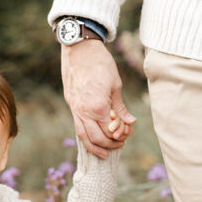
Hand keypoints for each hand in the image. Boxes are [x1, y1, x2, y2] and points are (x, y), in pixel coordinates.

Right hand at [61, 40, 135, 157]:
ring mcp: (74, 108)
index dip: (120, 136)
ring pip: (82, 135)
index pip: (110, 131)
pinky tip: (92, 137)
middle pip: (95, 138)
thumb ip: (120, 107)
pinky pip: (77, 125)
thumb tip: (130, 122)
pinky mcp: (71, 103)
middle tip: (119, 145)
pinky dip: (85, 135)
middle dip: (109, 145)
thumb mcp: (116, 84)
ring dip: (94, 147)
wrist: (79, 49)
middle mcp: (84, 111)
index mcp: (98, 107)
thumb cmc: (100, 63)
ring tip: (103, 152)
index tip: (127, 134)